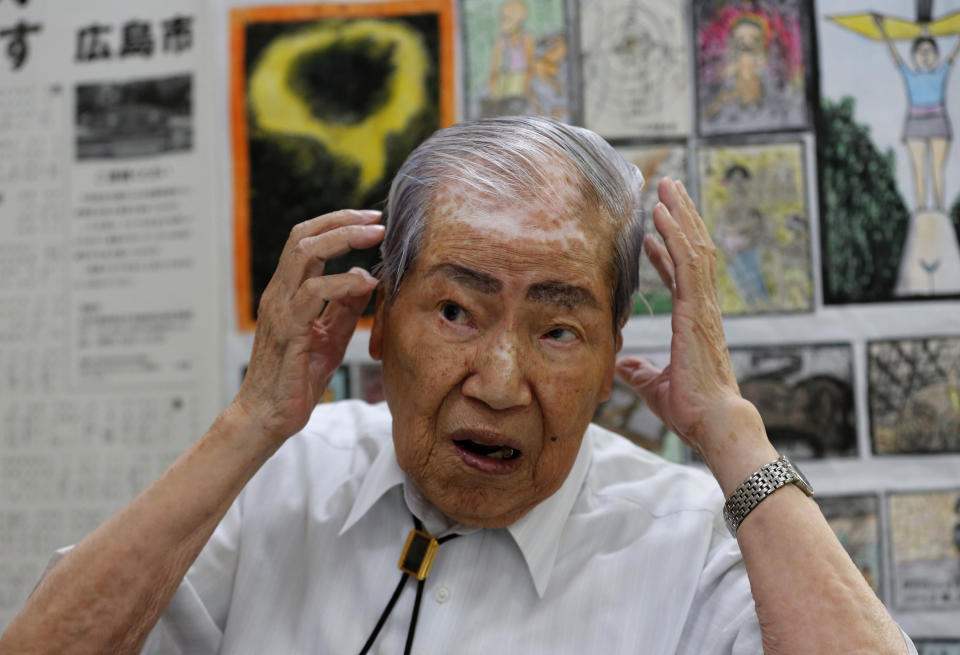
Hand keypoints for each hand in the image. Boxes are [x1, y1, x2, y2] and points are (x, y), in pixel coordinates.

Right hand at [233, 209, 383, 443]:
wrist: (266, 416)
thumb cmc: (296, 380)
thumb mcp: (330, 338)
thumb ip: (344, 308)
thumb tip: (364, 277)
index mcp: (286, 292)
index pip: (305, 241)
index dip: (336, 224)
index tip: (370, 221)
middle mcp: (279, 294)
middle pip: (303, 236)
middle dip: (342, 221)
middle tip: (375, 219)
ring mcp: (280, 309)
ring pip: (305, 254)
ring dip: (344, 239)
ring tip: (374, 237)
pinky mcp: (288, 330)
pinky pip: (314, 293)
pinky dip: (344, 282)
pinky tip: (366, 283)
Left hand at [615, 179, 752, 460]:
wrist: (712, 420)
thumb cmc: (691, 409)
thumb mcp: (654, 387)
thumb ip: (640, 373)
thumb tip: (624, 368)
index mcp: (694, 321)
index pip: (682, 275)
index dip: (670, 249)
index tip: (657, 229)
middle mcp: (701, 307)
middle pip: (693, 251)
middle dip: (681, 218)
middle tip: (669, 188)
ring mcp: (701, 306)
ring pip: (693, 249)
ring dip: (679, 216)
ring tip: (667, 188)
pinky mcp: (697, 309)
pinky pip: (687, 264)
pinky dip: (676, 236)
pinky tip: (662, 217)